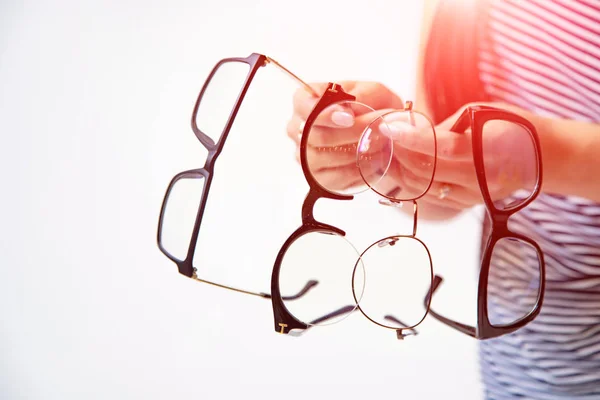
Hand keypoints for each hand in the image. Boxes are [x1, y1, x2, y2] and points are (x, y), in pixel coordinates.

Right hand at [286, 81, 403, 191]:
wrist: (385, 134)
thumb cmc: (374, 107)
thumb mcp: (375, 92)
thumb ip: (363, 95)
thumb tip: (350, 110)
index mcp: (306, 100)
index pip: (302, 104)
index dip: (324, 113)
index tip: (349, 118)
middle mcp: (298, 128)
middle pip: (314, 135)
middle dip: (350, 133)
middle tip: (377, 129)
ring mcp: (304, 154)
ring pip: (320, 158)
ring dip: (354, 152)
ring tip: (380, 144)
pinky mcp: (316, 177)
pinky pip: (330, 179)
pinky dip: (355, 171)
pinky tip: (371, 161)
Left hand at [386, 103, 537, 218]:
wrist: (544, 157)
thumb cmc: (513, 127)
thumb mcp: (482, 115)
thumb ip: (446, 128)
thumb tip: (412, 135)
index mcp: (489, 150)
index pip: (441, 148)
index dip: (410, 138)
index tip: (388, 127)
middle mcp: (481, 179)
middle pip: (426, 171)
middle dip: (399, 152)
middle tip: (385, 136)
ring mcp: (473, 196)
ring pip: (423, 188)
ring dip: (401, 169)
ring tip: (390, 150)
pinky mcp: (467, 205)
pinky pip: (430, 196)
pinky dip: (412, 182)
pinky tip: (403, 166)